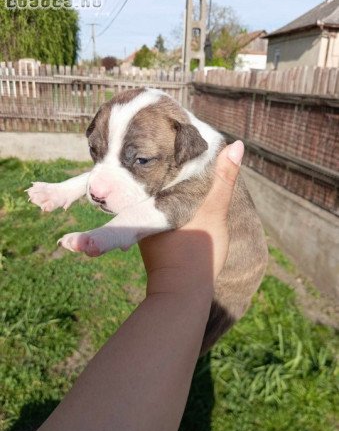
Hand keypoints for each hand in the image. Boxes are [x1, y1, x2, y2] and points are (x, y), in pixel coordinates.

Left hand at [139, 140, 243, 289]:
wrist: (182, 294)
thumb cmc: (197, 252)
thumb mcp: (214, 211)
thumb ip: (224, 180)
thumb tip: (237, 145)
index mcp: (156, 198)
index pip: (159, 166)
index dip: (170, 152)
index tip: (177, 136)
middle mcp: (145, 208)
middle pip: (158, 181)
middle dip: (168, 168)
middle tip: (180, 152)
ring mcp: (147, 225)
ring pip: (159, 198)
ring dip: (167, 187)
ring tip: (180, 170)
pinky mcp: (153, 239)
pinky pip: (159, 213)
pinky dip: (169, 205)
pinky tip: (178, 201)